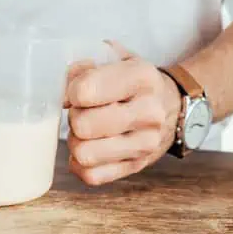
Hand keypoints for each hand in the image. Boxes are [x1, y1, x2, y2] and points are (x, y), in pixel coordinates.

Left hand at [64, 45, 181, 185]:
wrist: (169, 105)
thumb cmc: (132, 80)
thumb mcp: (115, 58)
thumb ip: (84, 64)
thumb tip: (63, 92)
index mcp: (142, 77)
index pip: (85, 91)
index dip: (71, 91)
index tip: (77, 91)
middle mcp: (149, 112)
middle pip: (83, 125)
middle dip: (75, 117)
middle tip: (83, 111)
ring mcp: (146, 143)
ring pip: (84, 154)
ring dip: (77, 141)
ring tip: (88, 130)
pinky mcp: (137, 166)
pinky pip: (91, 175)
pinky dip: (82, 164)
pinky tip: (91, 147)